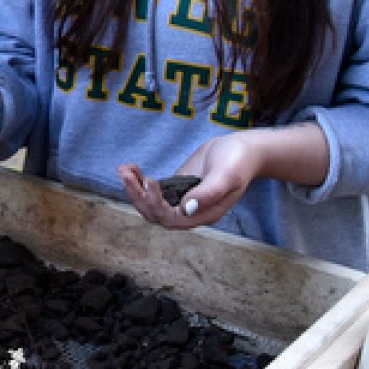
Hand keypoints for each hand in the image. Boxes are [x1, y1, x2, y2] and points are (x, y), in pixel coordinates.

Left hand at [117, 133, 254, 228]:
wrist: (244, 149)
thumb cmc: (239, 161)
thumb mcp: (227, 175)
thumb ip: (209, 192)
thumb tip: (186, 208)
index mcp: (204, 214)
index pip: (171, 219)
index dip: (156, 204)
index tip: (151, 181)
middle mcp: (191, 212)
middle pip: (155, 214)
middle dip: (138, 196)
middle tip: (126, 174)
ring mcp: (182, 200)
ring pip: (151, 204)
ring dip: (134, 189)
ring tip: (124, 169)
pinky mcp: (177, 187)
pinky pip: (153, 192)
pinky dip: (140, 182)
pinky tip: (131, 167)